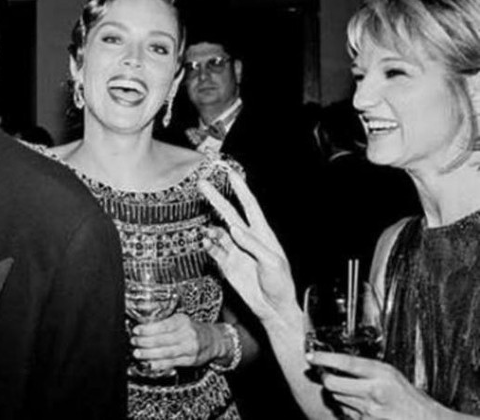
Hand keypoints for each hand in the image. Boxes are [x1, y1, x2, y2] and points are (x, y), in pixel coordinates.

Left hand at [130, 312, 224, 369]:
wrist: (213, 340)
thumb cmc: (192, 329)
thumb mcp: (181, 320)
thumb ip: (165, 323)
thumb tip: (143, 327)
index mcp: (182, 321)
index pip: (163, 325)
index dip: (148, 329)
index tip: (136, 330)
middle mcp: (187, 334)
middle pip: (163, 340)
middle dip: (145, 342)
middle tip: (134, 342)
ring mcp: (190, 348)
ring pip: (166, 352)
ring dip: (149, 354)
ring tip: (138, 353)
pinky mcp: (190, 360)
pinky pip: (172, 362)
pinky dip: (160, 364)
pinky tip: (150, 364)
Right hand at [198, 169, 298, 323]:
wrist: (273, 308)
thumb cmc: (280, 284)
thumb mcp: (272, 262)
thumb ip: (253, 244)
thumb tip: (233, 228)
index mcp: (263, 234)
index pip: (249, 205)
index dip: (240, 188)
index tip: (230, 173)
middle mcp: (247, 239)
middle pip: (229, 213)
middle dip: (215, 198)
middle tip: (202, 184)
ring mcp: (236, 251)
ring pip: (218, 233)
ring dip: (211, 230)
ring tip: (209, 233)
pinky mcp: (227, 264)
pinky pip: (214, 250)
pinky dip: (209, 245)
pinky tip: (207, 244)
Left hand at [309, 352, 445, 419]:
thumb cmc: (410, 398)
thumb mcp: (392, 375)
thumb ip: (367, 369)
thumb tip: (338, 363)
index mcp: (382, 375)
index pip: (346, 363)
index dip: (325, 358)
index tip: (311, 356)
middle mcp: (374, 392)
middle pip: (333, 384)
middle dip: (326, 379)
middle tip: (327, 375)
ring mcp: (369, 411)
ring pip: (337, 398)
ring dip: (337, 393)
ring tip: (350, 391)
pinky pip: (345, 413)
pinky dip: (346, 408)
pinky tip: (358, 405)